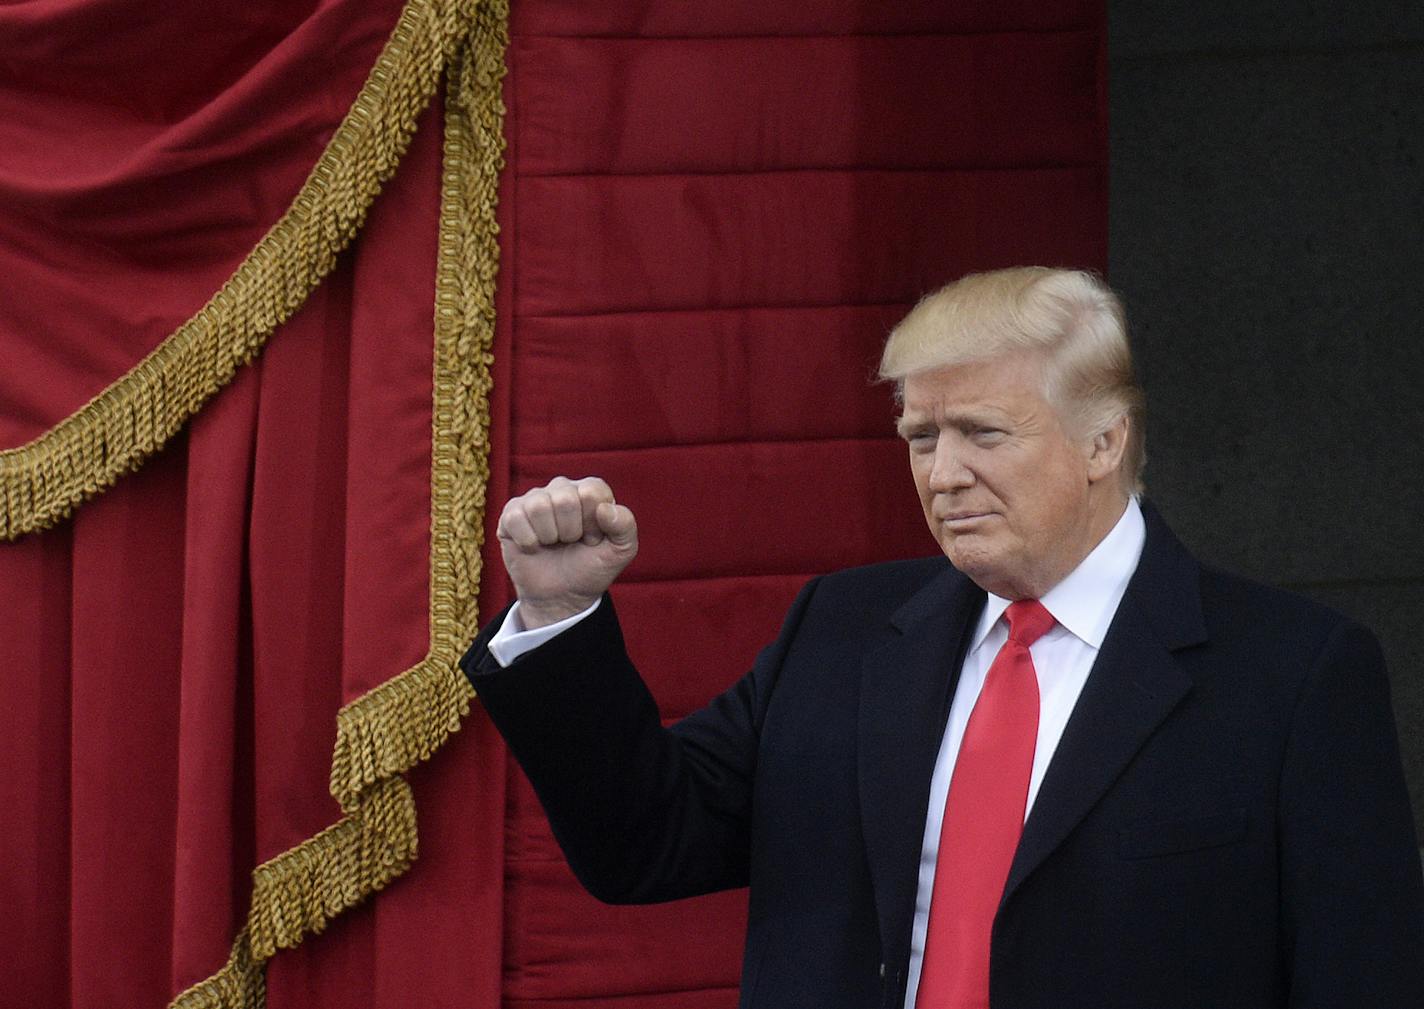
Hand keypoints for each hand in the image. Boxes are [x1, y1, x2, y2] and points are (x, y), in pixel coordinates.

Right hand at [496, 476, 638, 628]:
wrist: (562, 596)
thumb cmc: (591, 568)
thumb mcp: (621, 551)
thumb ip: (625, 526)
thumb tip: (605, 508)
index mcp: (590, 491)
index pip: (591, 492)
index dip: (593, 524)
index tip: (593, 539)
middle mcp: (562, 488)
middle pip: (565, 499)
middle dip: (571, 532)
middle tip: (571, 543)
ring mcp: (534, 499)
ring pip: (538, 506)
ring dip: (549, 536)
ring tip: (554, 544)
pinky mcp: (511, 514)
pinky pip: (515, 518)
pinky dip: (527, 541)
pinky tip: (534, 547)